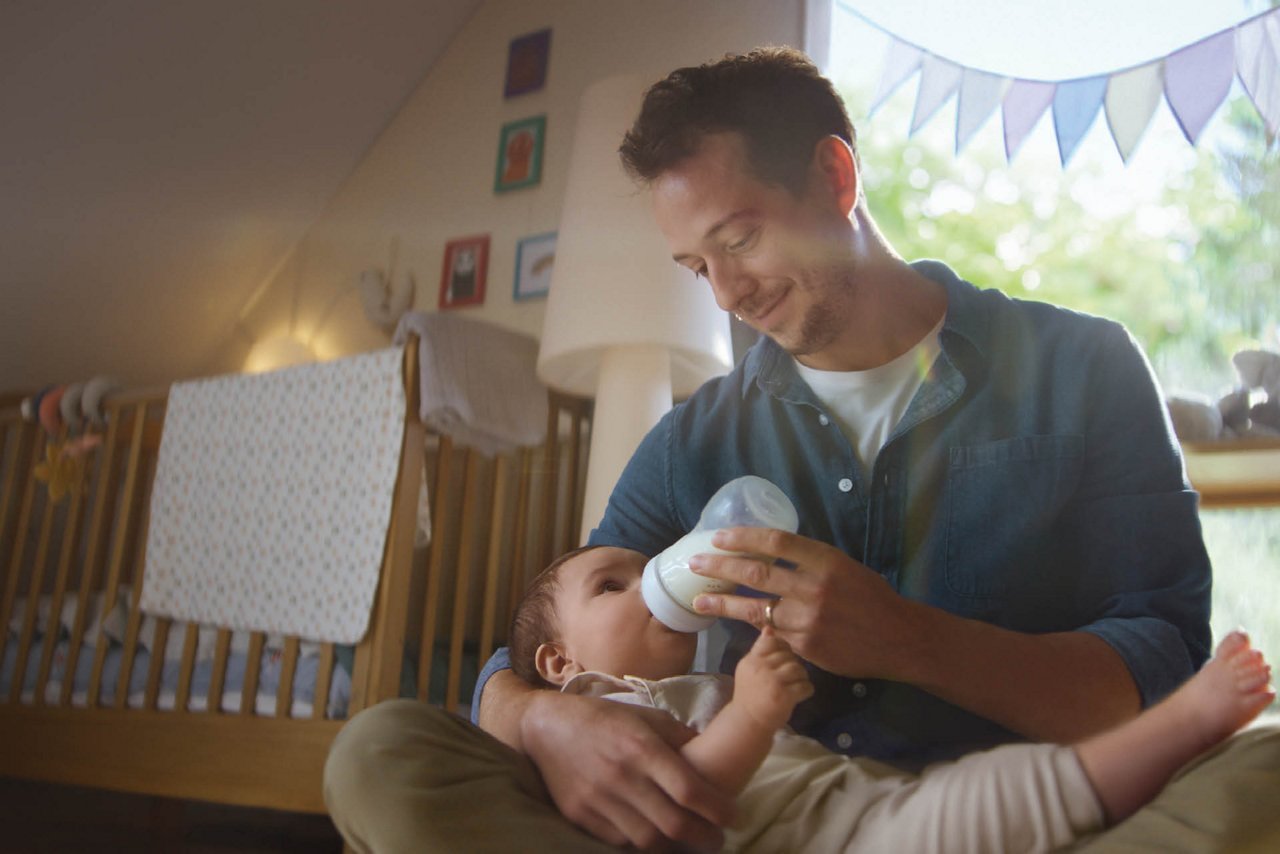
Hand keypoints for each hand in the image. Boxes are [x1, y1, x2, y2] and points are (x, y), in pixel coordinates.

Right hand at [521, 690, 734, 851]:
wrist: (546, 727)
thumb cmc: (603, 717)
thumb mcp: (645, 716)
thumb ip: (679, 736)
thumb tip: (715, 756)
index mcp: (641, 746)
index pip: (688, 789)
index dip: (716, 809)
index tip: (733, 817)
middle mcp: (621, 775)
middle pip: (673, 824)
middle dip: (704, 838)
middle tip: (717, 840)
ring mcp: (598, 799)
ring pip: (647, 840)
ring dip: (673, 845)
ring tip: (686, 840)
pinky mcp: (580, 815)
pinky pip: (619, 841)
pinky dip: (641, 843)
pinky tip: (653, 836)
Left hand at [688, 527, 922, 679]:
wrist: (897, 638)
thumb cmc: (871, 597)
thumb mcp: (845, 567)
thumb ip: (810, 562)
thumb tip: (773, 553)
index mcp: (825, 560)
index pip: (775, 542)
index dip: (742, 537)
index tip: (717, 537)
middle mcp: (813, 587)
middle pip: (756, 573)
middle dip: (720, 567)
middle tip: (695, 563)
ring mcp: (807, 618)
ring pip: (754, 608)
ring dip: (722, 603)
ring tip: (698, 600)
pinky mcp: (804, 645)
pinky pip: (771, 632)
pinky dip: (753, 625)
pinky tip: (735, 622)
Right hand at [733, 628, 813, 730]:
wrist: (749, 721)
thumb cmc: (751, 693)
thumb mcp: (750, 668)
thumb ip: (759, 649)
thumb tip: (769, 628)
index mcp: (752, 660)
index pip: (772, 642)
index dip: (783, 647)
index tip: (782, 658)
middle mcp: (761, 668)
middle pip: (788, 655)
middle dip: (793, 664)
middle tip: (790, 676)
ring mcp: (773, 682)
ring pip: (799, 669)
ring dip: (801, 677)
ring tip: (795, 684)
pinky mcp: (785, 696)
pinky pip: (806, 686)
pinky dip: (806, 690)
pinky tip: (799, 694)